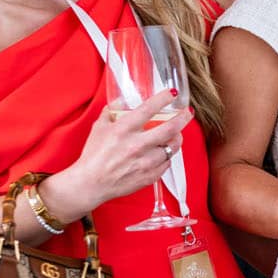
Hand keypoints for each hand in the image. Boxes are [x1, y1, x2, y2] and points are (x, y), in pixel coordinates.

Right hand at [49, 91, 192, 217]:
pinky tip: (163, 153)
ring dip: (176, 138)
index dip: (163, 99)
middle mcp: (136, 145)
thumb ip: (111, 111)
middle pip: (169, 129)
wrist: (90, 183)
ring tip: (176, 134)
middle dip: (182, 118)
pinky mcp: (148, 176)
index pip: (148, 109)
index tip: (172, 94)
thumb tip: (121, 101)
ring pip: (171, 147)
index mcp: (123, 130)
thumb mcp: (98, 127)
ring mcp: (144, 162)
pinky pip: (166, 164)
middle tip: (187, 113)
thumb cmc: (93, 156)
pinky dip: (167, 156)